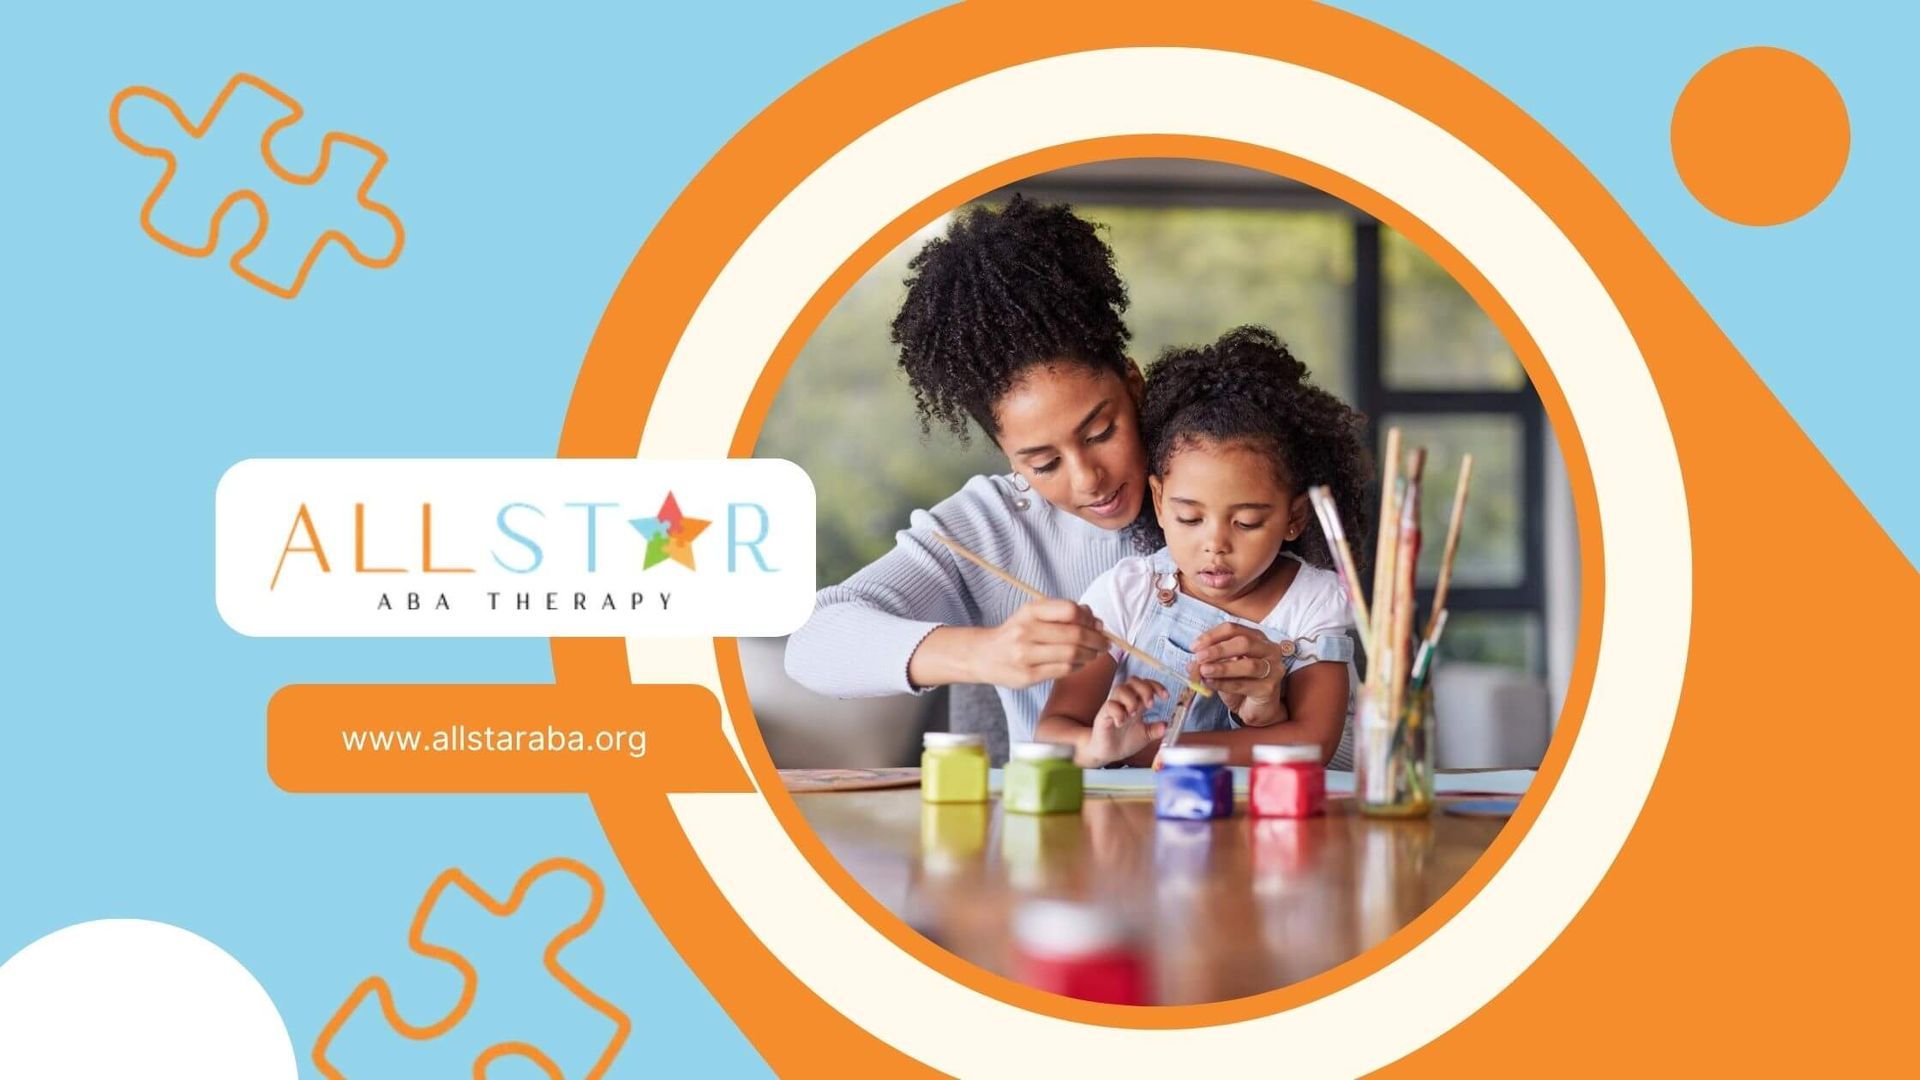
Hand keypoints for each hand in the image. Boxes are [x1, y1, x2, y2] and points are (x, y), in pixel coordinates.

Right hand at [971, 599, 1109, 689]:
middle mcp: (1026, 631)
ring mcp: (1025, 655)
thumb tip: (1096, 621)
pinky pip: (1063, 671)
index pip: (1070, 610)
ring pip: (1072, 655)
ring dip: (1090, 655)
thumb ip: (1063, 613)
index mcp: (1029, 611)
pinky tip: (1080, 664)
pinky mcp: (1027, 676)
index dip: (1089, 618)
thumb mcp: (1033, 615)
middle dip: (1097, 640)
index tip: (1097, 625)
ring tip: (1094, 654)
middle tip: (1105, 644)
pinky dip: (1078, 667)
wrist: (984, 655)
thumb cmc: (1015, 633)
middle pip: (1075, 635)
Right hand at [1079, 677, 1167, 765]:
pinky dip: (1118, 713)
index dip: (1156, 686)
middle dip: (1145, 689)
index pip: (1146, 685)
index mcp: (1137, 704)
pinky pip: (1110, 705)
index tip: (1165, 697)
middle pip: (1133, 681)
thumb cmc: (1124, 741)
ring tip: (1133, 714)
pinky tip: (1121, 723)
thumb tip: (1166, 726)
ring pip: (1121, 689)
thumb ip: (1155, 730)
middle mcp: (1125, 702)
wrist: (1108, 753)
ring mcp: (1114, 707)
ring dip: (1131, 700)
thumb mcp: (1145, 736)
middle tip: (1150, 705)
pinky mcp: (1103, 715)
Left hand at [1188, 624, 1289, 727]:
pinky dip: (1224, 684)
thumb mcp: (1222, 668)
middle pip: (1244, 642)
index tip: (1194, 646)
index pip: (1233, 629)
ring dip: (1222, 667)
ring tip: (1204, 671)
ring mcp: (1273, 668)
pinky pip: (1244, 684)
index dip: (1212, 636)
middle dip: (1219, 649)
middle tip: (1199, 657)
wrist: (1257, 708)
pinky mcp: (1269, 688)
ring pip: (1248, 665)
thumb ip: (1208, 662)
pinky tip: (1211, 683)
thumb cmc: (1241, 682)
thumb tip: (1192, 662)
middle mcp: (1269, 649)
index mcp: (1256, 637)